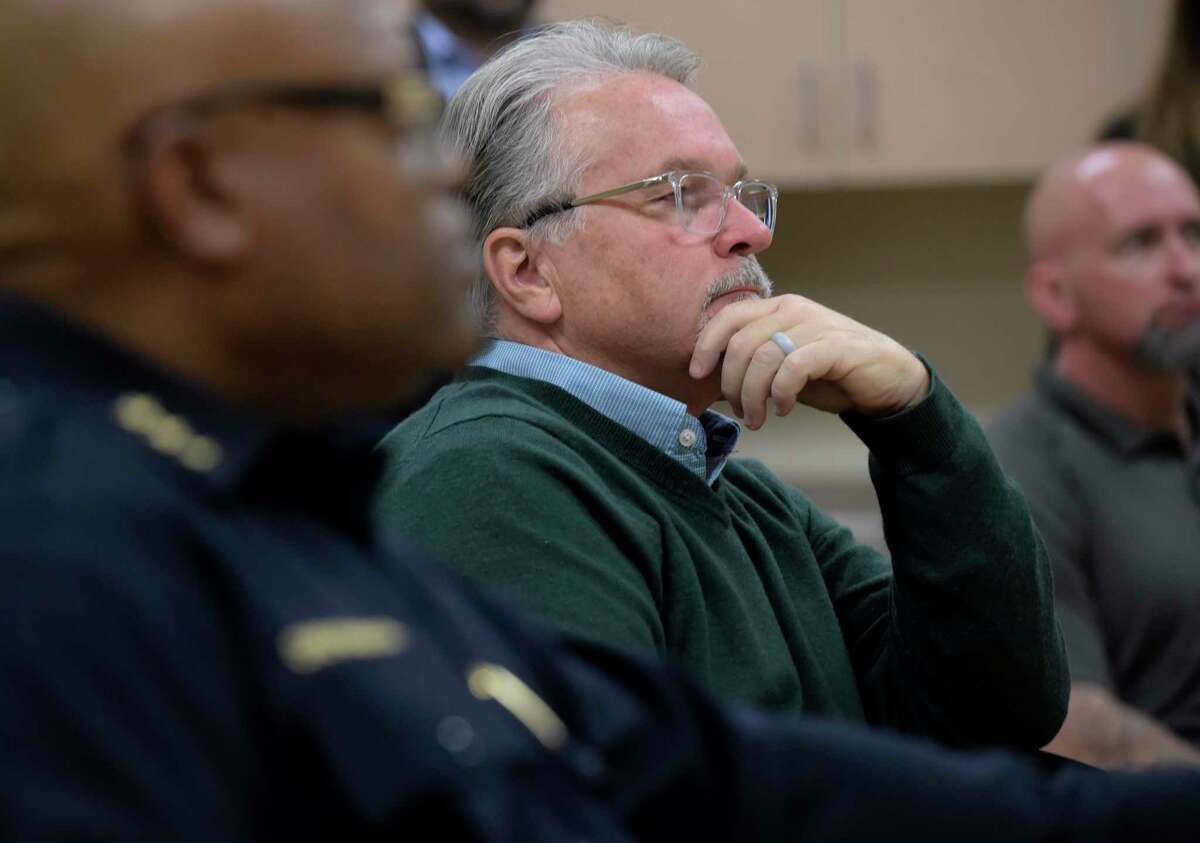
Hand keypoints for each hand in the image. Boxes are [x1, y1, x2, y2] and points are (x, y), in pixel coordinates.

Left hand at [689, 294, 928, 428]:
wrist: (886, 378)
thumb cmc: (829, 374)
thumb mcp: (782, 366)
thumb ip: (752, 365)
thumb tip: (710, 384)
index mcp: (777, 308)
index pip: (729, 317)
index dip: (706, 345)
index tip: (696, 375)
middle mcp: (794, 310)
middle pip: (741, 343)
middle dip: (731, 383)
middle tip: (740, 410)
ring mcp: (815, 326)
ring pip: (763, 357)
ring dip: (753, 395)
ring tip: (757, 418)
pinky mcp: (835, 347)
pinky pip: (792, 368)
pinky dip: (780, 393)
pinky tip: (782, 409)